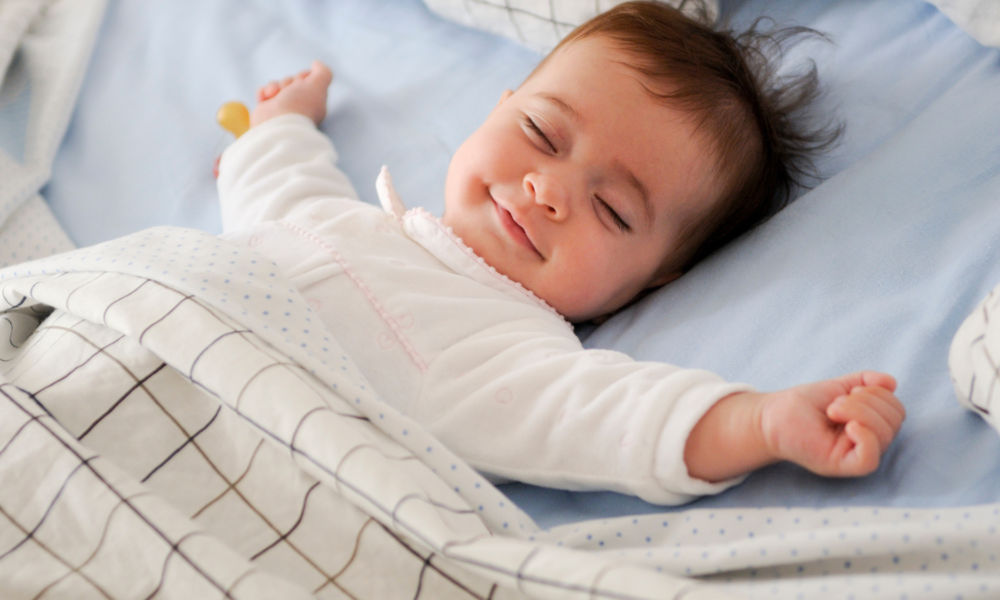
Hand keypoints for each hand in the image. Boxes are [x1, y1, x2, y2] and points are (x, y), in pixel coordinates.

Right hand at [250, 60, 332, 127]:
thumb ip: (323, 72)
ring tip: (274, 96)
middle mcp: (298, 105)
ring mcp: (282, 108)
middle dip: (288, 81)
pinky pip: (264, 92)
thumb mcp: (318, 84)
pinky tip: (266, 99)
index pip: (308, 80)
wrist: (277, 123)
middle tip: (288, 92)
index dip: (303, 76)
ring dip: (274, 86)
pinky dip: (263, 93)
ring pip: (277, 84)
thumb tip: (316, 64)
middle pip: (292, 80)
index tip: (302, 83)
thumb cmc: (299, 105)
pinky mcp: (267, 110)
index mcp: (313, 101)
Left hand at [685, 371, 904, 481]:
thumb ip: (865, 382)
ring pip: (884, 436)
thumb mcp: (839, 387)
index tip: (850, 391)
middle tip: (836, 403)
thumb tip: (891, 382)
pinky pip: (869, 459)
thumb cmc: (804, 404)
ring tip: (833, 410)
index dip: (879, 394)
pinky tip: (849, 426)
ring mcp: (855, 455)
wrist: (773, 416)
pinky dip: (866, 438)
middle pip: (894, 422)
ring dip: (860, 412)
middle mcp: (867, 442)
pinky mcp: (842, 465)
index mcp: (871, 425)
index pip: (896, 411)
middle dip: (867, 402)